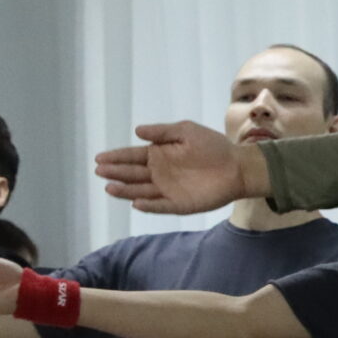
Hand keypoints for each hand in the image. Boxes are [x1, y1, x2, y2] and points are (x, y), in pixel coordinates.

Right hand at [95, 120, 258, 215]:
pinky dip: (149, 205)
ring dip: (126, 190)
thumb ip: (163, 132)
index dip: (116, 157)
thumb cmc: (213, 146)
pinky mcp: (179, 204)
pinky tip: (137, 202)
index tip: (100, 158)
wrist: (238, 166)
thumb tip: (137, 131)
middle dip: (116, 172)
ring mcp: (168, 190)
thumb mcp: (186, 131)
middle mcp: (160, 173)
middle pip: (132, 174)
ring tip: (110, 187)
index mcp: (159, 154)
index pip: (132, 156)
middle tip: (100, 171)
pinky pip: (160, 206)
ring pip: (141, 191)